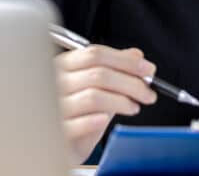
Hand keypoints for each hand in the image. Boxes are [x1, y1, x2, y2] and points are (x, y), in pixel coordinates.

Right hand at [54, 45, 158, 163]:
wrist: (50, 143)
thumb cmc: (73, 113)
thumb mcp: (93, 86)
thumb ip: (113, 68)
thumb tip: (136, 55)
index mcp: (63, 65)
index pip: (96, 54)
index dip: (126, 61)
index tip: (148, 70)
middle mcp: (54, 82)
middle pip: (98, 74)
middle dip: (131, 82)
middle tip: (148, 93)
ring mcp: (52, 106)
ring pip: (93, 97)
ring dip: (121, 101)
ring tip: (134, 107)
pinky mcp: (55, 130)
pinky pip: (78, 123)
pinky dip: (97, 120)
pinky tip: (107, 119)